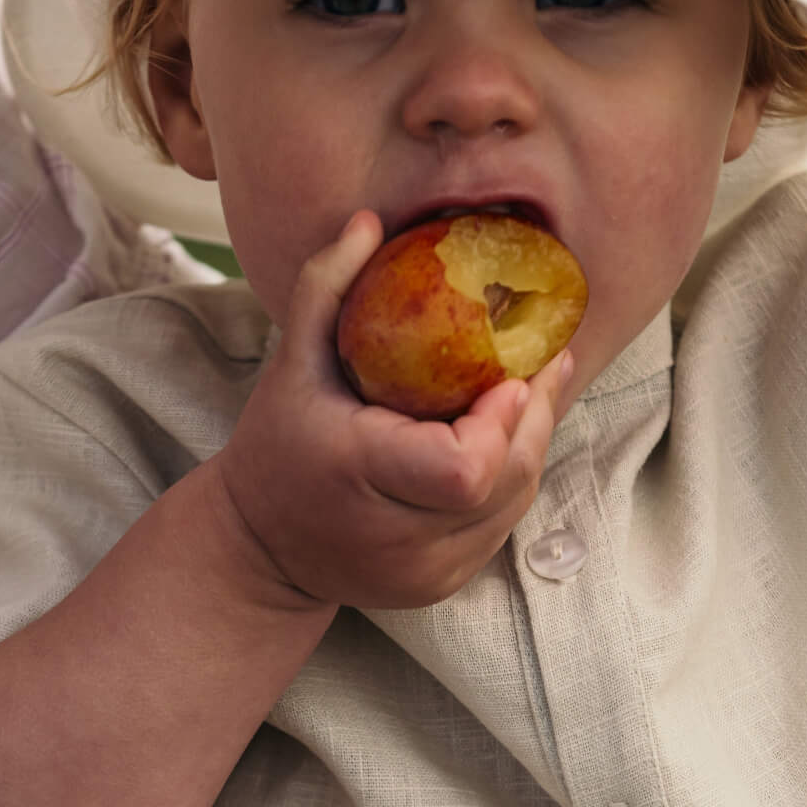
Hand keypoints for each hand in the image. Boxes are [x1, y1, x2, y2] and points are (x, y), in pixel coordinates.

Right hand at [214, 211, 571, 609]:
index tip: (510, 375)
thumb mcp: (291, 365)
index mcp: (360, 479)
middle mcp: (398, 541)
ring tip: (538, 391)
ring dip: (532, 446)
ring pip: (514, 506)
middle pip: (506, 484)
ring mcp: (424, 573)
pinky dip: (511, 481)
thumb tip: (370, 220)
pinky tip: (508, 438)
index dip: (503, 423)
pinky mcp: (441, 587)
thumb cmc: (276, 448)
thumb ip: (326, 288)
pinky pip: (500, 527)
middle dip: (537, 420)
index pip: (465, 470)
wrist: (258, 552)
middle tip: (548, 364)